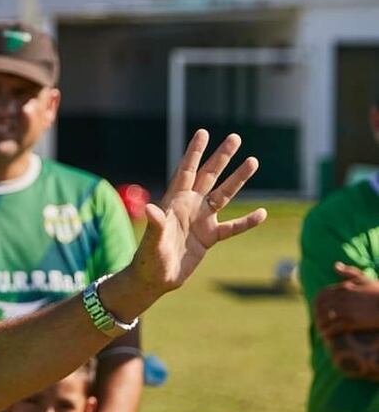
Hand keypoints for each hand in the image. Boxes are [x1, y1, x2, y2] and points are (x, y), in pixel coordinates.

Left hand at [129, 130, 265, 295]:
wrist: (155, 279)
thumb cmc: (148, 259)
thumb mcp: (152, 241)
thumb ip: (155, 225)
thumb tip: (150, 210)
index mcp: (174, 202)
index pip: (186, 171)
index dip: (194, 152)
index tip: (203, 132)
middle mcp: (189, 207)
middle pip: (208, 176)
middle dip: (221, 157)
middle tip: (236, 137)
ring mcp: (201, 221)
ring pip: (224, 196)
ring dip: (238, 180)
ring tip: (253, 160)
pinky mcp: (209, 238)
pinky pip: (232, 228)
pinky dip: (246, 222)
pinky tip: (262, 214)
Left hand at [315, 263, 378, 337]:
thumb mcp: (364, 278)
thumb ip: (348, 272)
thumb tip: (335, 265)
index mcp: (344, 288)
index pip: (322, 294)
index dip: (317, 303)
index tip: (317, 308)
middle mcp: (342, 298)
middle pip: (321, 307)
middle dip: (317, 314)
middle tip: (318, 321)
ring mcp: (346, 310)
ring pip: (325, 318)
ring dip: (321, 325)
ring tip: (321, 330)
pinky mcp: (352, 322)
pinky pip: (334, 328)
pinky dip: (328, 332)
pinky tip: (326, 336)